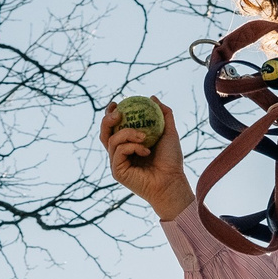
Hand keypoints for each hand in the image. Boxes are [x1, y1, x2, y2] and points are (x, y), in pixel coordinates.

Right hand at [100, 99, 194, 221]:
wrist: (172, 181)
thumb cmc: (171, 160)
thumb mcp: (169, 132)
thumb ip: (163, 115)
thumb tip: (152, 98)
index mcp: (129, 144)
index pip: (114, 127)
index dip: (111, 114)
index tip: (118, 104)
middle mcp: (120, 153)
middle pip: (104, 133)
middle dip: (108, 119)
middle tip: (119, 112)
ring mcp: (117, 163)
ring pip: (112, 140)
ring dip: (127, 133)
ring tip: (145, 136)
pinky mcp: (117, 171)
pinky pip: (118, 151)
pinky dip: (132, 146)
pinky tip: (146, 151)